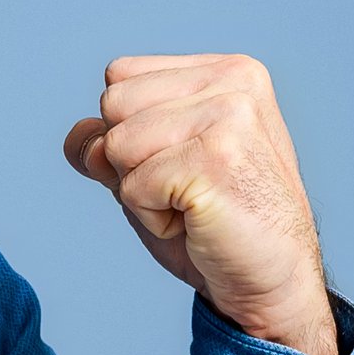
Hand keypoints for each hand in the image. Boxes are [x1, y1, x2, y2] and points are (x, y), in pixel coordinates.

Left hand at [60, 54, 339, 354]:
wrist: (273, 283)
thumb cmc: (217, 228)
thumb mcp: (154, 172)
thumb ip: (112, 142)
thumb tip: (80, 138)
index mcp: (226, 71)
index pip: (120, 76)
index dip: (128, 131)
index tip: (181, 166)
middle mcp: (232, 82)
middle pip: (112, 103)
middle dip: (131, 160)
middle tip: (187, 190)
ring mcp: (228, 116)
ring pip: (117, 145)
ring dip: (141, 192)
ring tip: (193, 207)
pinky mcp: (215, 158)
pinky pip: (132, 187)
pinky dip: (153, 220)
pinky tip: (198, 224)